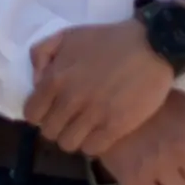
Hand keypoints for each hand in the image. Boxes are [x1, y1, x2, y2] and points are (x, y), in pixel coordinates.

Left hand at [25, 19, 172, 154]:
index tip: (53, 108)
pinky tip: (102, 131)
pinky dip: (94, 143)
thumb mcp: (69, 35)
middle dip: (58, 125)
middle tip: (72, 117)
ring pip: (69, 144)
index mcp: (56, 78)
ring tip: (87, 126)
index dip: (41, 113)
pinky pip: (92, 149)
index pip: (32, 114)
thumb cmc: (109, 40)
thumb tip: (36, 81)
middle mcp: (71, 100)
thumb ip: (42, 53)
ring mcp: (93, 115)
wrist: (152, 46)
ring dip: (75, 137)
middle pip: (49, 132)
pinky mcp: (115, 127)